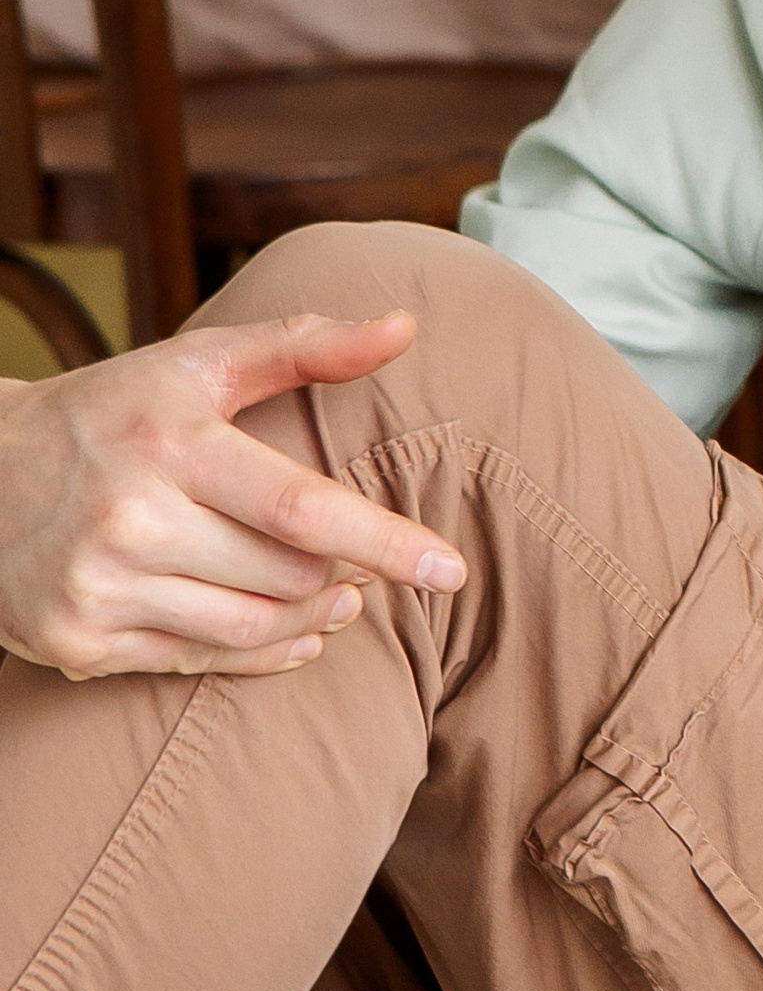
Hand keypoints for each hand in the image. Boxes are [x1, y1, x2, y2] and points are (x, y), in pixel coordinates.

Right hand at [0, 312, 465, 678]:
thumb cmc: (108, 413)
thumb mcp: (194, 365)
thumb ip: (303, 346)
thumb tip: (406, 326)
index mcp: (168, 442)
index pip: (302, 506)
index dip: (386, 541)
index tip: (452, 568)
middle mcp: (130, 519)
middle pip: (285, 574)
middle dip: (343, 573)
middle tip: (365, 564)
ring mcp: (100, 588)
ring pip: (252, 628)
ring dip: (312, 619)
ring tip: (339, 598)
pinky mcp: (81, 642)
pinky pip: (200, 664)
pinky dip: (262, 656)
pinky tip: (294, 637)